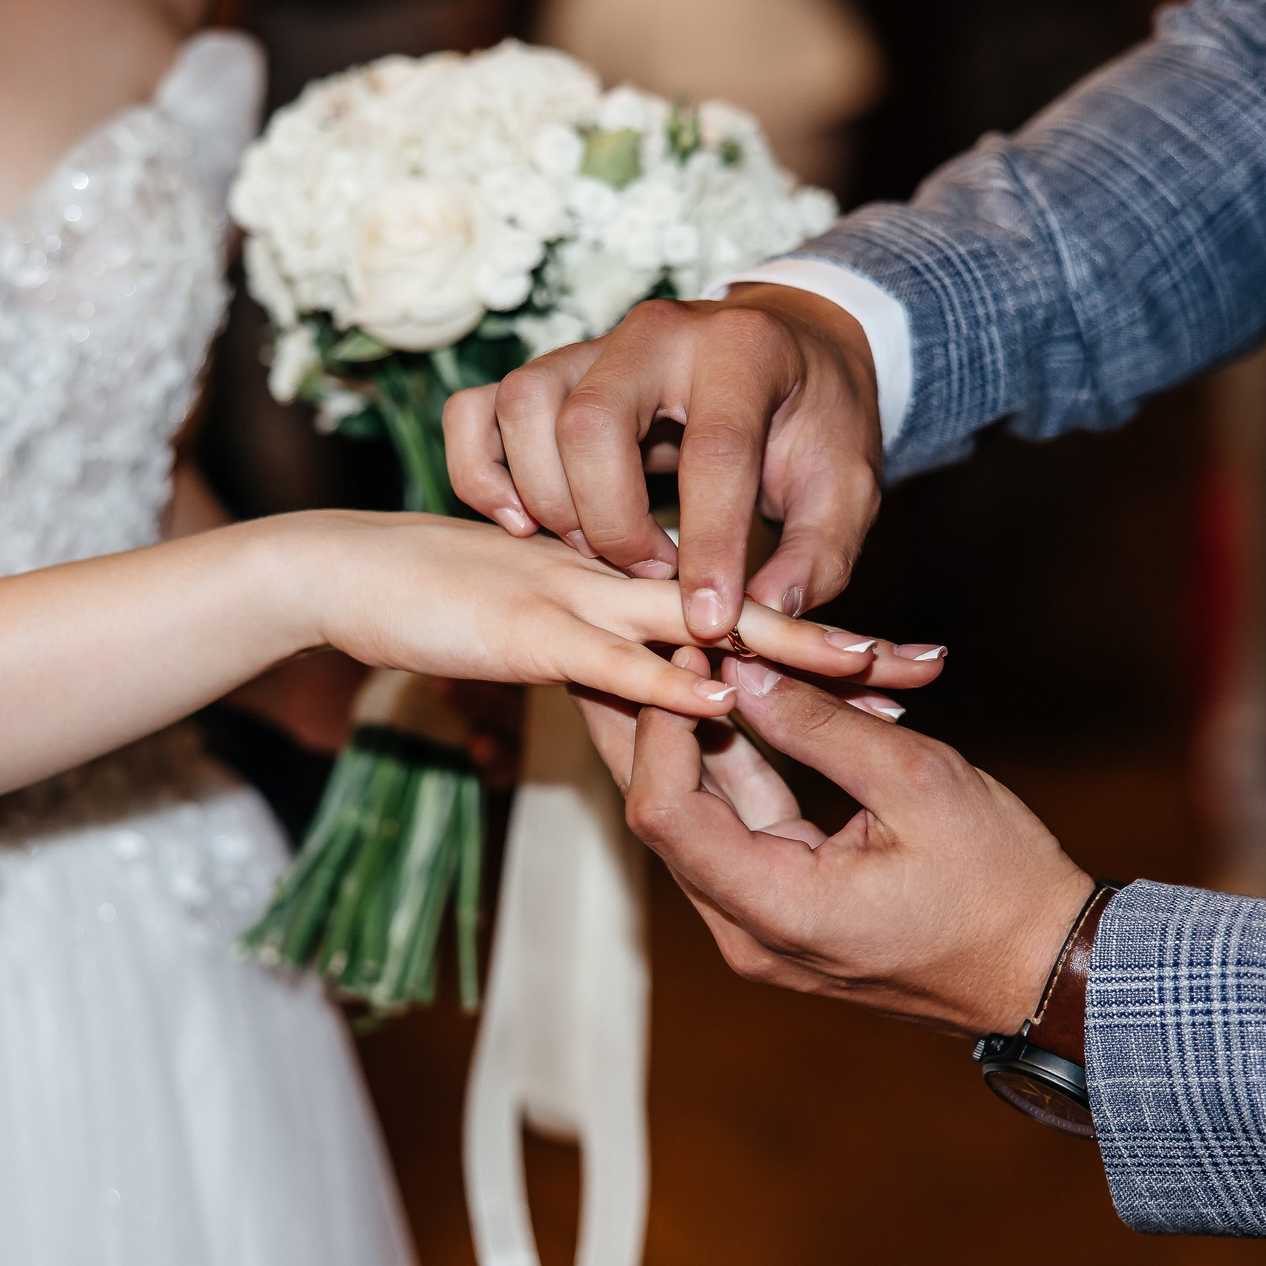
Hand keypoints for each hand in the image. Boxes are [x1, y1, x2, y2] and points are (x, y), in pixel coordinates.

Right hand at [290, 510, 897, 721]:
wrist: (339, 568)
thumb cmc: (433, 599)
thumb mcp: (537, 624)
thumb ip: (603, 649)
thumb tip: (666, 687)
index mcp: (626, 575)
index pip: (739, 604)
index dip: (817, 637)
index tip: (900, 665)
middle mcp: (616, 575)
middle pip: (745, 606)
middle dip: (834, 643)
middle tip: (926, 663)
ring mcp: (575, 594)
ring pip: (697, 620)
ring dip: (780, 651)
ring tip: (867, 672)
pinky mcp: (527, 627)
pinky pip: (610, 656)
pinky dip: (669, 679)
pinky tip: (723, 697)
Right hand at [441, 284, 882, 640]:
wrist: (784, 354)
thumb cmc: (812, 425)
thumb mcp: (845, 489)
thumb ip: (813, 555)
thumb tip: (762, 615)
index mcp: (742, 350)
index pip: (714, 450)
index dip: (710, 546)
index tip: (711, 620)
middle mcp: (655, 332)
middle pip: (591, 422)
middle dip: (612, 522)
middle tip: (647, 576)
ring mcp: (588, 345)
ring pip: (525, 408)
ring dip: (546, 499)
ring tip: (591, 552)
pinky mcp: (546, 371)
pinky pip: (475, 410)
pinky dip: (480, 471)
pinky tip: (519, 522)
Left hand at [617, 648, 1096, 1036]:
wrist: (1046, 971)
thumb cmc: (1002, 885)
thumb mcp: (921, 784)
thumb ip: (822, 726)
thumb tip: (742, 665)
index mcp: (775, 910)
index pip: (664, 811)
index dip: (659, 722)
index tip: (684, 650)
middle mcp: (746, 932)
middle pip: (657, 816)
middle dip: (641, 722)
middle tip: (628, 638)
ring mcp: (759, 927)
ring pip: (690, 820)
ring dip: (680, 738)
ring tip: (662, 655)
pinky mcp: (780, 910)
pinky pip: (733, 831)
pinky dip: (728, 767)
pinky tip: (717, 701)